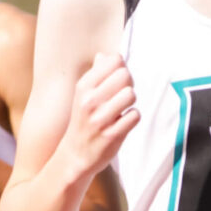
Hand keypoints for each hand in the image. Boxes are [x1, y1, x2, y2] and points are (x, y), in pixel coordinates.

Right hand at [61, 53, 138, 180]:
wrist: (75, 154)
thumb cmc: (83, 120)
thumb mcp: (83, 94)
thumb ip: (96, 74)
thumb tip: (105, 55)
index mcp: (83, 86)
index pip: (114, 61)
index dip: (121, 69)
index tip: (116, 81)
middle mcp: (89, 100)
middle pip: (125, 75)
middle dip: (128, 85)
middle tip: (121, 96)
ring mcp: (100, 119)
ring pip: (131, 95)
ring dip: (130, 103)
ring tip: (121, 110)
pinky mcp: (111, 135)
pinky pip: (134, 116)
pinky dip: (132, 118)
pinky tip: (122, 122)